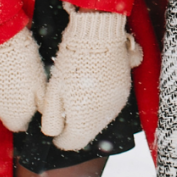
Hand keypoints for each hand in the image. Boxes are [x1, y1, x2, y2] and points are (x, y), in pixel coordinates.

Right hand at [0, 27, 46, 132]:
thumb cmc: (22, 59)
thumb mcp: (41, 81)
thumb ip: (42, 102)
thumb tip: (47, 115)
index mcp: (17, 112)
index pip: (19, 125)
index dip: (24, 114)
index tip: (28, 102)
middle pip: (5, 115)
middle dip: (11, 104)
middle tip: (18, 84)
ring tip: (8, 73)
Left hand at [40, 8, 142, 151]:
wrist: (98, 34)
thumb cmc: (71, 62)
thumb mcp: (53, 92)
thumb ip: (52, 120)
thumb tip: (54, 134)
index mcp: (85, 121)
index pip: (70, 143)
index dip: (59, 135)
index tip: (54, 121)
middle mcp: (104, 117)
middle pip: (86, 131)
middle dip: (74, 122)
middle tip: (64, 102)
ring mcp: (117, 103)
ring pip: (98, 118)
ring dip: (87, 111)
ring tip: (77, 89)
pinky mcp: (124, 90)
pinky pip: (109, 104)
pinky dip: (99, 100)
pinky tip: (91, 82)